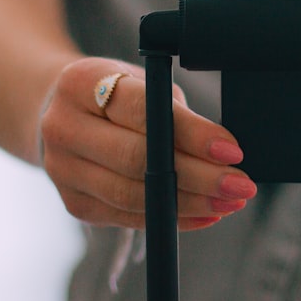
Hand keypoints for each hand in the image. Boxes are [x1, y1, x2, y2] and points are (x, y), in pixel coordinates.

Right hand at [40, 57, 256, 230]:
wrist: (59, 112)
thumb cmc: (117, 94)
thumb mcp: (143, 85)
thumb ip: (173, 113)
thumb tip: (224, 153)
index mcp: (81, 83)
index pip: (143, 111)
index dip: (191, 133)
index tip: (233, 150)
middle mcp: (62, 126)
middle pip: (137, 159)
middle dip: (198, 176)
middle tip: (242, 185)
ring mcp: (62, 169)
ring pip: (132, 194)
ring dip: (190, 203)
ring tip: (230, 202)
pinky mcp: (73, 203)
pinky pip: (127, 217)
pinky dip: (170, 218)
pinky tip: (205, 214)